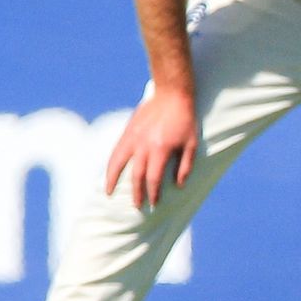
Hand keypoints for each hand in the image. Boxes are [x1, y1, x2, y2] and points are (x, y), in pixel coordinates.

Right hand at [103, 90, 199, 210]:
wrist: (171, 94)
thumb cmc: (185, 120)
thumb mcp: (191, 143)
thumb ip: (185, 165)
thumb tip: (178, 186)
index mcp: (161, 149)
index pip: (154, 178)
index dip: (153, 193)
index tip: (154, 203)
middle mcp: (144, 145)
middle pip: (137, 175)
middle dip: (137, 192)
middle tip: (137, 206)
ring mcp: (133, 138)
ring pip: (118, 163)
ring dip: (112, 180)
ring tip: (109, 193)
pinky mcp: (127, 131)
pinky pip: (116, 151)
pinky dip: (111, 164)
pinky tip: (109, 173)